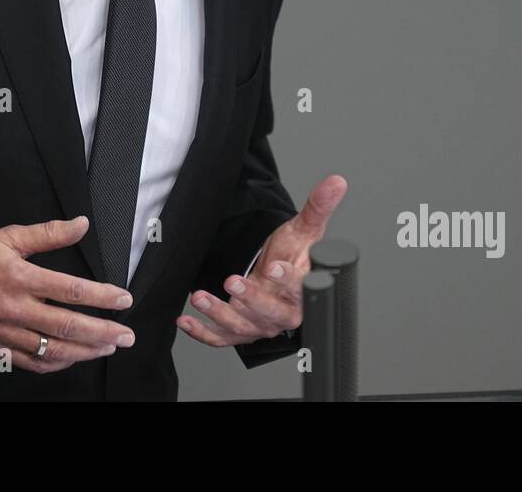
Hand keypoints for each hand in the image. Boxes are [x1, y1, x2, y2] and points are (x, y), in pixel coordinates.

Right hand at [0, 215, 136, 372]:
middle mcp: (15, 308)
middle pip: (68, 325)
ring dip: (86, 351)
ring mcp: (7, 333)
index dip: (102, 296)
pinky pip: (33, 363)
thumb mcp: (8, 237)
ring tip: (108, 347)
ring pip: (54, 349)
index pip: (70, 290)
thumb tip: (80, 225)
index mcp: (20, 277)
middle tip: (126, 335)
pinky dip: (58, 364)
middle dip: (103, 331)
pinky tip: (75, 358)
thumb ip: (48, 233)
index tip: (123, 299)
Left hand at [177, 174, 346, 347]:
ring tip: (200, 297)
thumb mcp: (304, 230)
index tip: (275, 267)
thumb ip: (318, 207)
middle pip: (271, 313)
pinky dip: (202, 332)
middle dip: (251, 299)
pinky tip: (186, 321)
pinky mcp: (240, 330)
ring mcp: (260, 324)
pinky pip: (221, 338)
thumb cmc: (292, 255)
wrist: (275, 274)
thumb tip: (336, 183)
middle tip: (233, 283)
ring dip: (219, 314)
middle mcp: (284, 312)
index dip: (288, 280)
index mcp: (303, 290)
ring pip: (242, 326)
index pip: (301, 288)